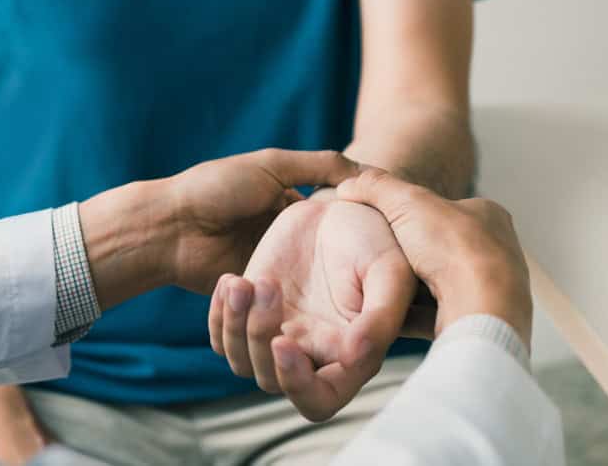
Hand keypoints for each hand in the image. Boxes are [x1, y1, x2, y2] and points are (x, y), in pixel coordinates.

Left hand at [79, 149, 360, 309]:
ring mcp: (270, 272)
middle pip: (328, 260)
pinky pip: (284, 309)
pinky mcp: (254, 299)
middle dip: (350, 273)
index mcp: (290, 208)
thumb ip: (319, 165)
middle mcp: (284, 242)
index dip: (364, 235)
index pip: (337, 224)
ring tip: (359, 310)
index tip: (396, 248)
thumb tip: (368, 172)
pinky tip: (327, 321)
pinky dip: (300, 313)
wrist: (169, 227)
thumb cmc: (216, 188)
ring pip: (310, 289)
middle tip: (386, 288)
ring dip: (326, 297)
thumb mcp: (271, 166)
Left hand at [209, 199, 417, 420]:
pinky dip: (218, 315)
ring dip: (236, 324)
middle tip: (267, 286)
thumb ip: (381, 317)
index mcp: (348, 353)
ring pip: (241, 362)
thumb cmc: (374, 237)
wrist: (338, 206)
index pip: (320, 400)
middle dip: (260, 339)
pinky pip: (220, 337)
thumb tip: (356, 357)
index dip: (298, 385)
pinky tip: (234, 280)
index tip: (284, 342)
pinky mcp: (250, 312)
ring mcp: (278, 331)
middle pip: (272, 382)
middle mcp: (311, 351)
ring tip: (245, 281)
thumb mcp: (389, 270)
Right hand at [336, 167, 532, 345]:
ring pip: (440, 285)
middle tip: (383, 259)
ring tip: (383, 288)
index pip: (448, 209)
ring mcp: (489, 290)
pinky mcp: (476, 321)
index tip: (390, 222)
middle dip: (413, 256)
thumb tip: (346, 186)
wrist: (482, 309)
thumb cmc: (455, 249)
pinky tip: (392, 316)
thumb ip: (376, 187)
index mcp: (488, 217)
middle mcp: (496, 253)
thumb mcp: (408, 202)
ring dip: (412, 290)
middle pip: (442, 250)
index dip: (416, 214)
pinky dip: (414, 317)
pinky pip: (437, 317)